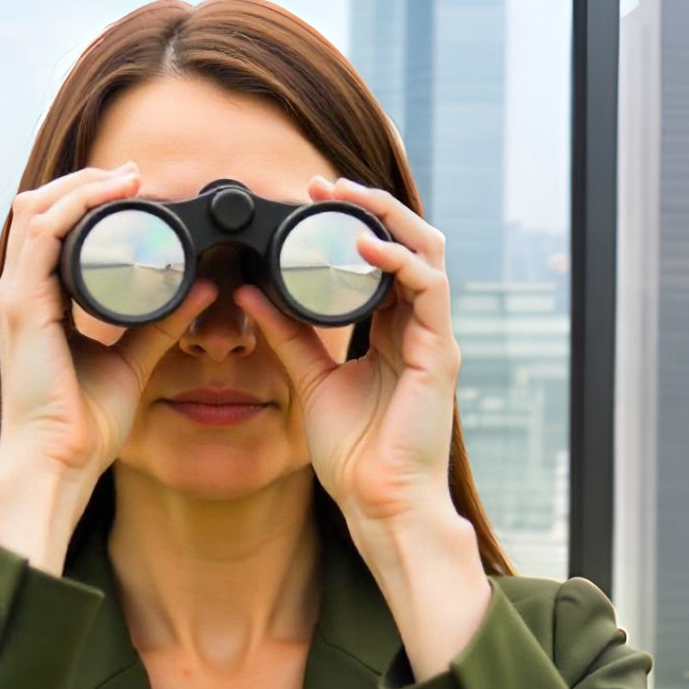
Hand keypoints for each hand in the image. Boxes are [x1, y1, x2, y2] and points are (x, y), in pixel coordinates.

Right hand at [0, 162, 216, 491]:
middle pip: (36, 209)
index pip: (50, 231)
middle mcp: (20, 294)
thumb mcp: (133, 361)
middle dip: (84, 183)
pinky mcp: (22, 307)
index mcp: (38, 304)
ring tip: (127, 178)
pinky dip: (75, 205)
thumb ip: (161, 322)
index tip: (135, 191)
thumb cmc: (86, 424)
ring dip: (81, 185)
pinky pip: (41, 235)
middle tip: (134, 176)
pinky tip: (110, 196)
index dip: (87, 202)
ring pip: (34, 210)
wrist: (60, 462)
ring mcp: (15, 298)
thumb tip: (204, 286)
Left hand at [236, 175, 463, 532]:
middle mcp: (418, 326)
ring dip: (387, 218)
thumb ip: (286, 334)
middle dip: (370, 206)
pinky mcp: (439, 353)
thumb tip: (249, 290)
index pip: (383, 257)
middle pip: (410, 242)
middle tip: (324, 186)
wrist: (379, 502)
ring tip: (346, 199)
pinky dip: (400, 260)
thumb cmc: (355, 452)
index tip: (310, 198)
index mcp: (391, 330)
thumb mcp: (310, 379)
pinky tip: (366, 246)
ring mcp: (434, 337)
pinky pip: (430, 289)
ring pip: (428, 252)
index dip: (352, 221)